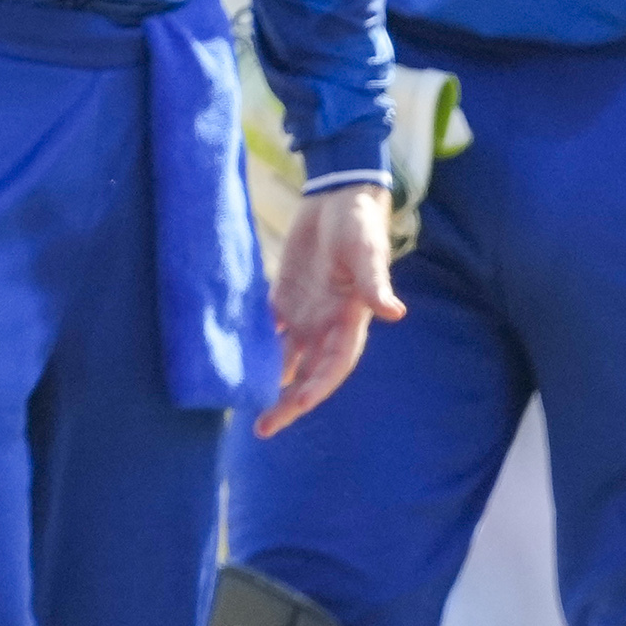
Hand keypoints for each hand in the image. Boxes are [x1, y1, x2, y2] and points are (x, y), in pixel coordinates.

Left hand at [255, 183, 402, 435]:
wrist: (340, 197)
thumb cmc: (360, 224)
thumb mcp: (367, 253)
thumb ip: (375, 284)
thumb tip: (395, 313)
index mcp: (349, 320)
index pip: (333, 367)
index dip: (316, 390)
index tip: (294, 408)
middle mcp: (326, 325)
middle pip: (307, 374)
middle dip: (287, 403)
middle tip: (262, 429)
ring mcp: (305, 314)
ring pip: (285, 359)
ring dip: (267, 382)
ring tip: (241, 404)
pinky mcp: (285, 298)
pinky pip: (268, 331)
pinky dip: (252, 348)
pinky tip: (229, 362)